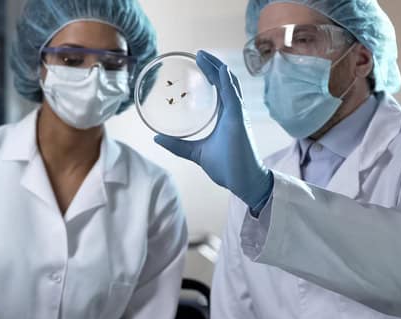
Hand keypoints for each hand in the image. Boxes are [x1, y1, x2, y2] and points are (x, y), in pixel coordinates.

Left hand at [154, 50, 273, 211]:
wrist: (244, 182)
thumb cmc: (227, 167)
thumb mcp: (196, 153)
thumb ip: (178, 145)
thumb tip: (157, 138)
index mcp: (227, 116)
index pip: (221, 89)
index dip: (212, 74)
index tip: (199, 63)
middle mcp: (234, 112)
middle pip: (225, 81)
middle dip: (213, 66)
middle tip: (199, 54)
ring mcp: (238, 115)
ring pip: (229, 84)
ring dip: (217, 68)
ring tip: (203, 56)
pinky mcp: (238, 121)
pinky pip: (233, 97)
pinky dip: (227, 82)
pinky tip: (220, 71)